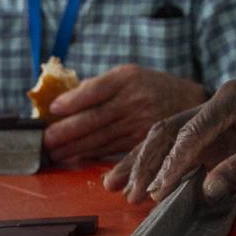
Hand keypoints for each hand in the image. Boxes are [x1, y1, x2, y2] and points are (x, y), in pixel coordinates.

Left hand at [41, 64, 207, 161]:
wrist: (189, 100)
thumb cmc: (151, 86)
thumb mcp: (128, 75)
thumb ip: (100, 87)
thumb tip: (65, 103)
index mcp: (127, 78)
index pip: (96, 89)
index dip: (73, 100)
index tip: (53, 110)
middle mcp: (135, 99)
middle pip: (96, 118)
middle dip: (67, 131)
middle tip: (46, 140)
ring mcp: (142, 122)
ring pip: (102, 137)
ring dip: (75, 148)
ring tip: (56, 154)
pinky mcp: (146, 141)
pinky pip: (115, 149)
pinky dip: (94, 156)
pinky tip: (78, 159)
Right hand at [102, 79, 235, 203]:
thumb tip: (206, 191)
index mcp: (232, 95)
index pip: (192, 130)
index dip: (174, 162)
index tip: (158, 189)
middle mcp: (215, 105)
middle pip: (169, 131)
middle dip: (146, 163)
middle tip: (130, 192)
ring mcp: (210, 125)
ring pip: (164, 142)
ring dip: (140, 165)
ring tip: (114, 187)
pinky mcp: (210, 144)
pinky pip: (175, 156)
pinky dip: (155, 170)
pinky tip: (134, 184)